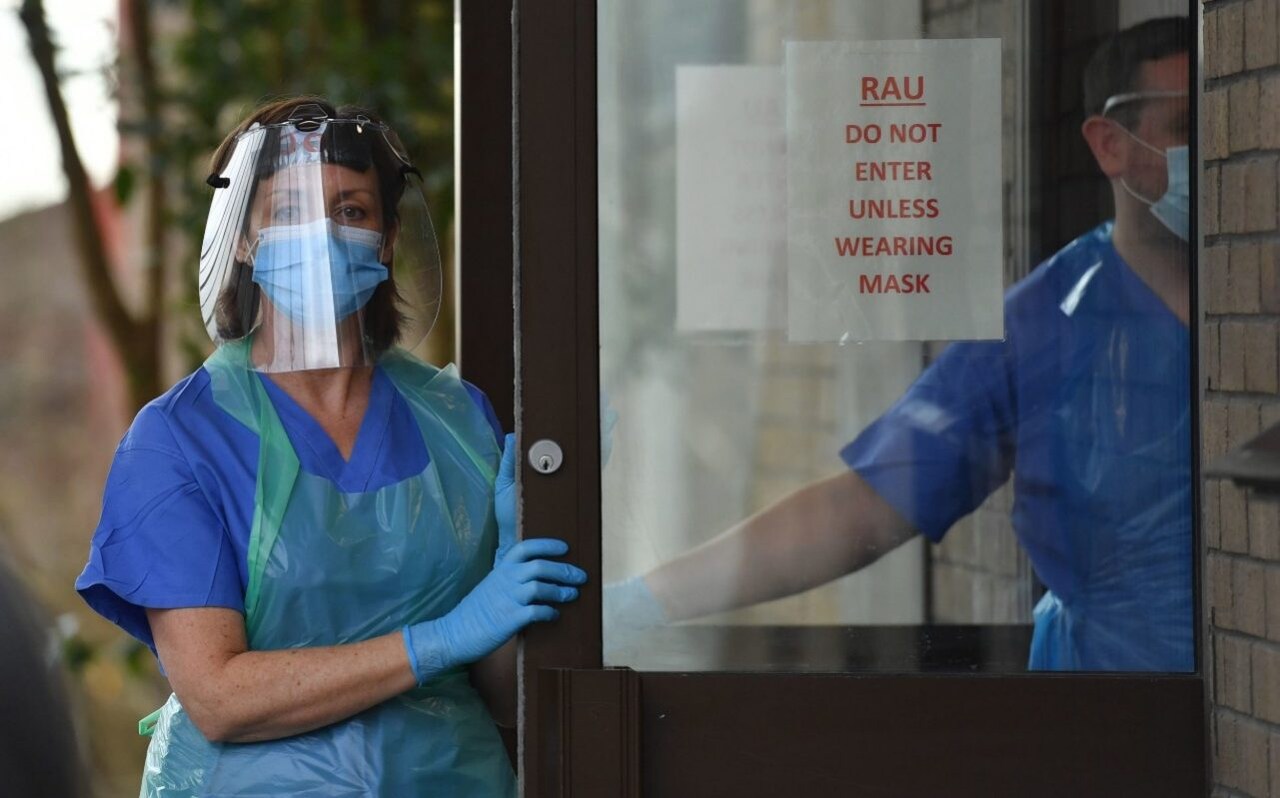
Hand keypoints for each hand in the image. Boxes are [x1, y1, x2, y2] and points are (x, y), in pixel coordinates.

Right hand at [404, 437, 586, 683]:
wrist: (454, 633)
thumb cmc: (475, 611)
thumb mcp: (490, 585)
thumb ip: (510, 578)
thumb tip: (538, 577)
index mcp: (501, 570)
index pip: (526, 548)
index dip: (548, 545)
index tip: (566, 548)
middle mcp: (505, 581)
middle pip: (540, 567)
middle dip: (564, 570)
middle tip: (581, 577)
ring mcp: (507, 599)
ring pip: (540, 587)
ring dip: (560, 591)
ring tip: (573, 595)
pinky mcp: (509, 620)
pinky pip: (536, 611)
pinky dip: (550, 612)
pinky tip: (555, 615)